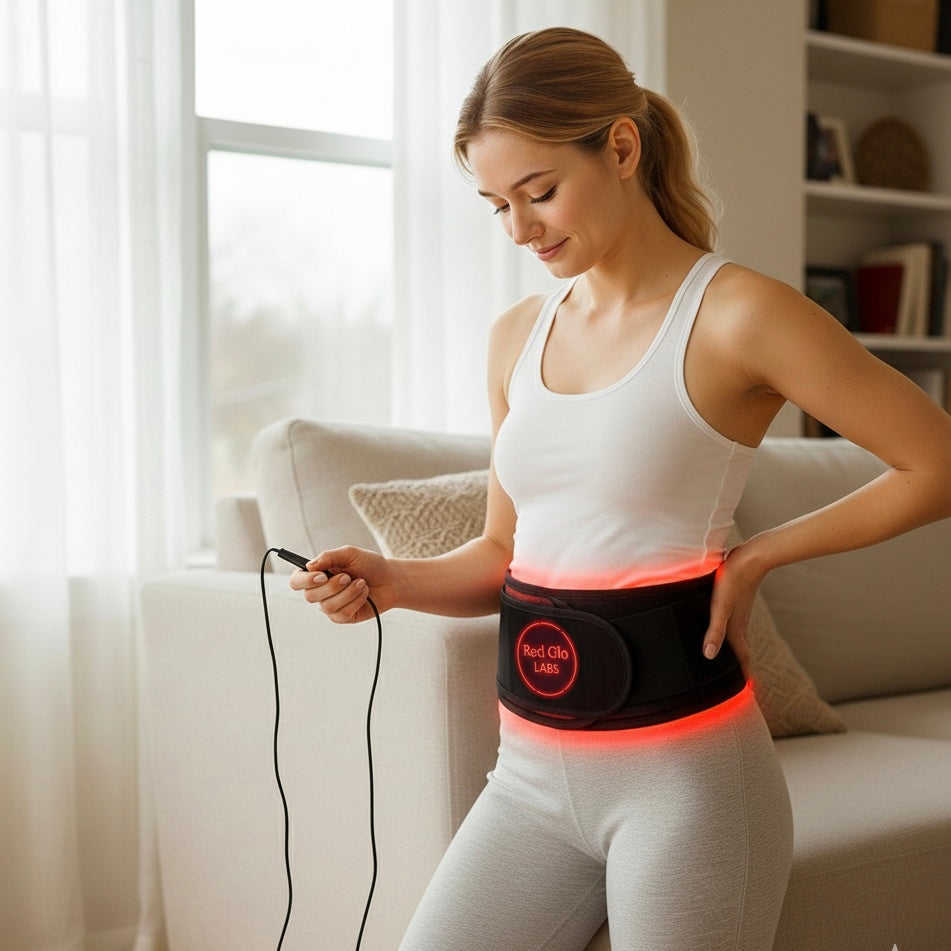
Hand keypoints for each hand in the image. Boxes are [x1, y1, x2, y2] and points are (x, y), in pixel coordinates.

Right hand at [288, 545, 391, 623]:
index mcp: (318, 574)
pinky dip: (356, 601)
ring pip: (327, 606)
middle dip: (332, 586)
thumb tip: (309, 566)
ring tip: (361, 584)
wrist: (390, 580)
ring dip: (348, 593)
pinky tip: (364, 593)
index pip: (296, 581)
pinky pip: (342, 614)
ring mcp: (331, 605)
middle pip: (310, 596)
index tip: (322, 576)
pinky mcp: (343, 616)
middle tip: (349, 577)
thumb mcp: (349, 554)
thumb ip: (328, 557)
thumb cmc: (369, 565)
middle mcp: (321, 591)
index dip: (305, 580)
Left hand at [702, 541, 767, 678]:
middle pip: (740, 651)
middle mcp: (739, 624)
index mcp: (737, 629)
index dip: (744, 675)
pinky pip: (734, 624)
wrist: (752, 557)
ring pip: (737, 637)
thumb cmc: (733, 580)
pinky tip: (723, 629)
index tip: (748, 692)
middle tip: (738, 682)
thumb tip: (709, 656)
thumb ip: (715, 631)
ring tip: (728, 660)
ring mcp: (739, 613)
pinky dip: (730, 634)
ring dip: (735, 650)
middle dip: (739, 667)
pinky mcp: (736, 601)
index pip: (743, 659)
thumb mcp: (720, 607)